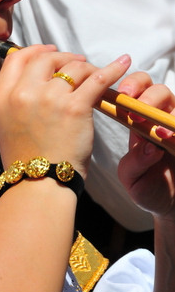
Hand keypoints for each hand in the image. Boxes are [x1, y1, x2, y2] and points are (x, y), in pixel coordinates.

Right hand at [0, 45, 130, 176]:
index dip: (35, 50)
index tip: (49, 52)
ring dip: (86, 67)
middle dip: (63, 57)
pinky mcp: (75, 107)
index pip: (17, 58)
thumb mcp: (6, 124)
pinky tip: (123, 64)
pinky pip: (98, 79)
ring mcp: (49, 98)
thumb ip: (16, 99)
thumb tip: (36, 80)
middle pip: (45, 59)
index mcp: (3, 97)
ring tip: (94, 74)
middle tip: (76, 64)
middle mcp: (24, 93)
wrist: (39, 183)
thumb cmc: (26, 159)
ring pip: (73, 67)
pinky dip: (113, 69)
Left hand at [118, 72, 174, 217]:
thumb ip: (136, 162)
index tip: (122, 93)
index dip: (130, 86)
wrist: (169, 205)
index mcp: (139, 122)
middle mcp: (160, 119)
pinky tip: (170, 138)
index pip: (135, 91)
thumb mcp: (132, 177)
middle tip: (135, 108)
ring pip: (174, 103)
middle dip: (146, 92)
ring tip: (154, 127)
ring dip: (162, 108)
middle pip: (157, 90)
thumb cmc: (146, 187)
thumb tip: (150, 146)